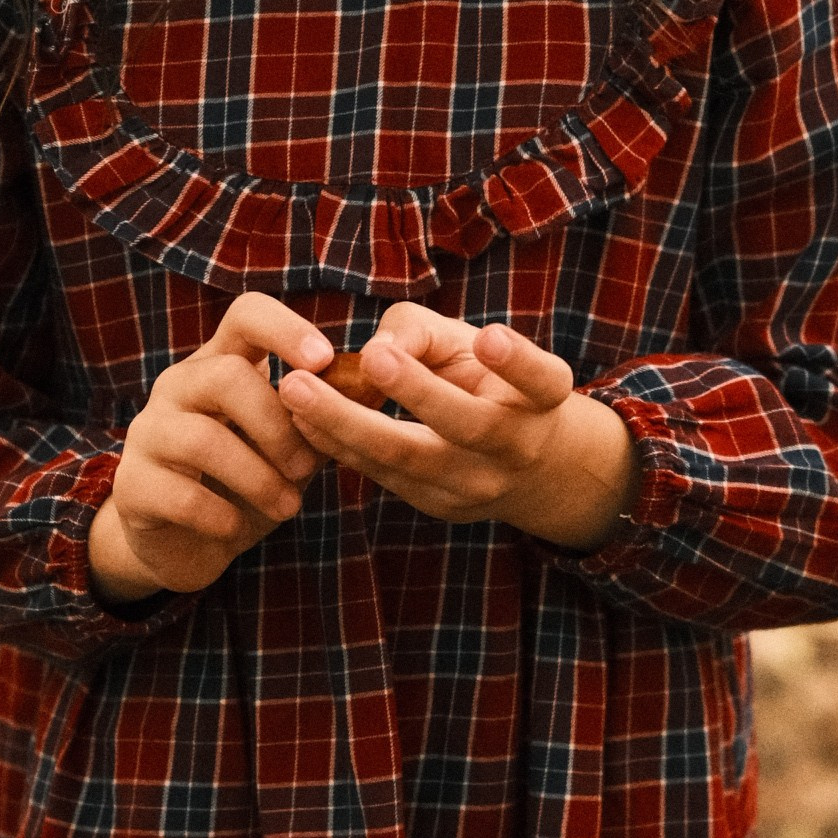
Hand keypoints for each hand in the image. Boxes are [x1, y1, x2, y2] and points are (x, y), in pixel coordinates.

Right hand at [89, 293, 332, 603]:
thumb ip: (319, 417)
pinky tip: (237, 528)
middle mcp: (178, 386)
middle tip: (307, 468)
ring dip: (259, 477)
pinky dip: (221, 515)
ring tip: (288, 508)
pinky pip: (181, 495)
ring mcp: (148, 433)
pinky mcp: (132, 485)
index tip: (324, 361)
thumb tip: (373, 390)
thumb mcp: (289, 445)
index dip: (286, 329)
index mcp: (220, 363)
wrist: (184, 542)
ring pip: (204, 439)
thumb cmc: (247, 480)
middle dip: (278, 425)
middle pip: (227, 375)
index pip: (246, 314)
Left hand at [279, 304, 638, 550]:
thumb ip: (425, 331)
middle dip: (416, 390)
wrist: (524, 471)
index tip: (490, 337)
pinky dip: (337, 444)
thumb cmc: (487, 384)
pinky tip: (298, 417)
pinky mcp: (438, 506)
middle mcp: (518, 446)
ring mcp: (478, 486)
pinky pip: (382, 474)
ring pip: (411, 459)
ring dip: (348, 424)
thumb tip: (377, 345)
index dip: (517, 360)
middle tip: (368, 356)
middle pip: (469, 424)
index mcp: (542, 400)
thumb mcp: (472, 348)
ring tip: (296, 390)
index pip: (540, 380)